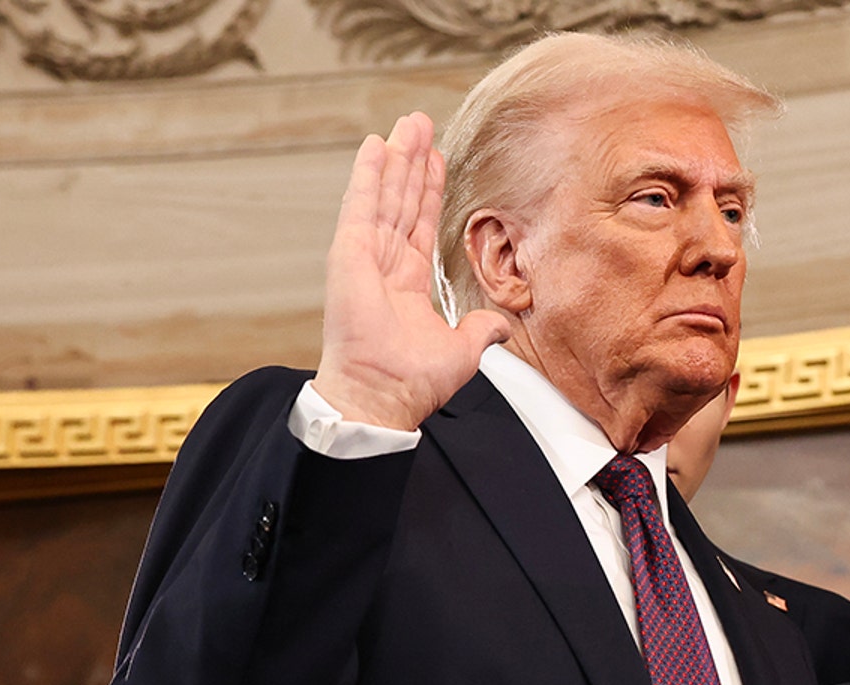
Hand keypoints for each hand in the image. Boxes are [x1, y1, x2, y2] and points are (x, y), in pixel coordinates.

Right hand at [312, 111, 509, 430]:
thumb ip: (480, 331)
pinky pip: (361, 205)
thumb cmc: (410, 381)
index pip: (420, 224)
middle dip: (413, 162)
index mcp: (406, 283)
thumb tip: (500, 326)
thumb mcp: (462, 351)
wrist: (382, 395)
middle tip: (419, 124)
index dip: (429, 190)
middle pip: (402, 200)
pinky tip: (376, 145)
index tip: (436, 160)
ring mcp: (364, 256)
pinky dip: (368, 174)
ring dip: (396, 158)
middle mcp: (384, 264)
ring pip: (385, 195)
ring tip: (407, 124)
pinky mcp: (349, 254)